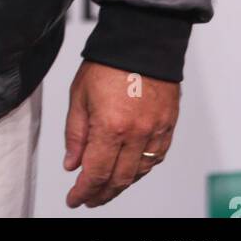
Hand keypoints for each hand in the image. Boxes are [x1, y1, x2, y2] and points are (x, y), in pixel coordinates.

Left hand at [63, 59, 179, 208]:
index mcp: (110, 126)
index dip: (83, 192)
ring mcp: (155, 131)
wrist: (141, 40)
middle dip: (101, 194)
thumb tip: (72, 164)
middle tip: (88, 199)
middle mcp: (136, 133)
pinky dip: (141, 170)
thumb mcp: (79, 95)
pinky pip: (156, 158)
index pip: (95, 173)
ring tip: (106, 188)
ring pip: (139, 173)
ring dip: (121, 185)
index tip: (74, 200)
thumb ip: (76, 134)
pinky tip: (130, 170)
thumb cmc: (108, 63)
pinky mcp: (168, 126)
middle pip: (118, 179)